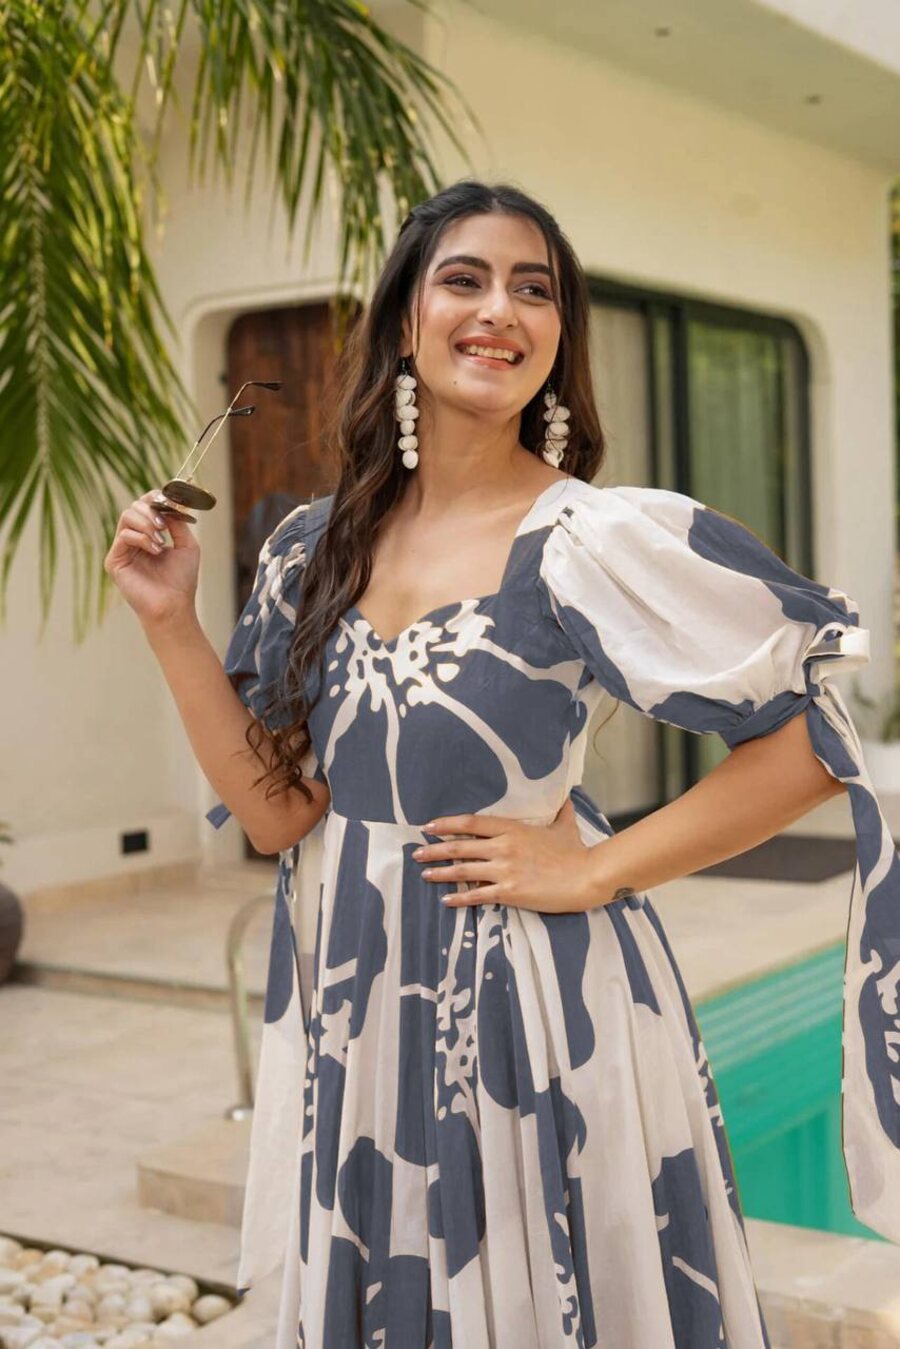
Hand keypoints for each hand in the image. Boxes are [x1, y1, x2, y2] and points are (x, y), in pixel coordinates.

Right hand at [104, 489, 199, 626]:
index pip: (145, 506)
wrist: (174, 606)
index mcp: (149, 535)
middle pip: (134, 507)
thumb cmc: (182, 580)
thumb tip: (169, 503)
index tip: (169, 499)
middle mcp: (134, 540)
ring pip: (127, 516)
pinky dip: (141, 538)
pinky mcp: (114, 560)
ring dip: (147, 523)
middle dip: (151, 510)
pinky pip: (123, 535)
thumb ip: (178, 522)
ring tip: (161, 540)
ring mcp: (123, 550)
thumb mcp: (187, 544)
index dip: (155, 498)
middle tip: (164, 524)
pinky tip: (155, 550)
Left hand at [413, 797, 601, 912]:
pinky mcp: (510, 892)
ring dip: (441, 873)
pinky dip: (460, 898)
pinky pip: (478, 895)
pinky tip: (446, 900)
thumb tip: (567, 797)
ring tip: (424, 874)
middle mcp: (504, 847)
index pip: (471, 823)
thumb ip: (560, 811)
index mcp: (513, 829)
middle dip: (435, 849)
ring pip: (464, 870)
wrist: (587, 877)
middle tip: (416, 852)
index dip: (447, 824)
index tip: (429, 826)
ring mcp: (505, 870)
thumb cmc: (576, 852)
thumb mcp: (565, 826)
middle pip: (460, 846)